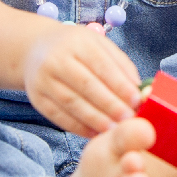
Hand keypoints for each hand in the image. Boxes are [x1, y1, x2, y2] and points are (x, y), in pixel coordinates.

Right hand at [22, 23, 141, 137]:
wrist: (35, 49)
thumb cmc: (76, 48)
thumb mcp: (98, 46)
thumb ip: (120, 65)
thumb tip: (141, 90)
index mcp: (77, 42)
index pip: (101, 65)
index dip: (119, 84)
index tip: (137, 100)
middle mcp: (57, 59)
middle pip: (86, 85)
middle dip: (109, 104)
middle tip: (128, 120)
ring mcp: (43, 79)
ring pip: (71, 103)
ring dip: (94, 119)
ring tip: (113, 130)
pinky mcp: (37, 98)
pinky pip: (58, 115)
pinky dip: (77, 127)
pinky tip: (94, 133)